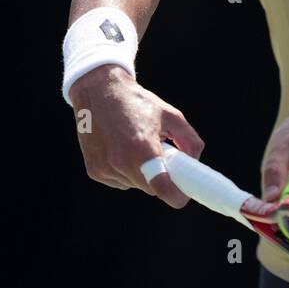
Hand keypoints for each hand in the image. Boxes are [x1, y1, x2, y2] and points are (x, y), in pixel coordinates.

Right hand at [70, 64, 203, 208]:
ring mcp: (105, 168)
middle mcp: (121, 162)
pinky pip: (119, 181)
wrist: (99, 91)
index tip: (183, 193)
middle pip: (151, 188)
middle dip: (160, 177)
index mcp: (142, 148)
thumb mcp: (171, 115)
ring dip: (141, 173)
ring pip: (135, 185)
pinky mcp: (94, 171)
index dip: (177, 195)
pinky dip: (125, 171)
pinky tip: (121, 149)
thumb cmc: (137, 102)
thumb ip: (190, 140)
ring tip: (137, 145)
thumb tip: (194, 162)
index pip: (162, 187)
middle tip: (161, 156)